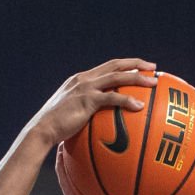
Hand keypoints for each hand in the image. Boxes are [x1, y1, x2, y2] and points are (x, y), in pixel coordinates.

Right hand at [30, 59, 156, 144]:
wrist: (42, 130)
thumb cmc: (55, 129)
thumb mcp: (71, 116)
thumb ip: (84, 113)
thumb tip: (98, 125)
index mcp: (81, 79)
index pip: (107, 66)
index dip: (124, 65)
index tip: (139, 67)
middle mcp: (84, 79)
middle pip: (115, 65)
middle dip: (136, 64)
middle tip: (153, 67)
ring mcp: (85, 88)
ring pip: (117, 77)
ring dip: (137, 78)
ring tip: (153, 82)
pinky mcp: (87, 100)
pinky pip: (112, 98)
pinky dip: (127, 100)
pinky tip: (140, 106)